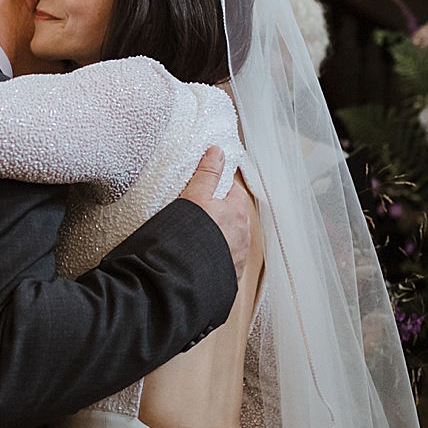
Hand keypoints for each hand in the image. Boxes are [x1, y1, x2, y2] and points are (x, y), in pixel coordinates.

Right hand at [180, 147, 252, 276]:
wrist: (183, 276)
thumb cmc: (192, 235)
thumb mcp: (195, 196)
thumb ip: (207, 173)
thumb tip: (217, 152)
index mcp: (239, 212)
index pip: (233, 191)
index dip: (217, 188)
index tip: (204, 190)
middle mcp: (244, 235)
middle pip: (232, 216)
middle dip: (218, 213)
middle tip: (196, 213)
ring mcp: (238, 257)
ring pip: (229, 239)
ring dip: (217, 236)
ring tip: (195, 237)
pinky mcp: (229, 275)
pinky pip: (223, 260)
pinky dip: (214, 256)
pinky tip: (198, 256)